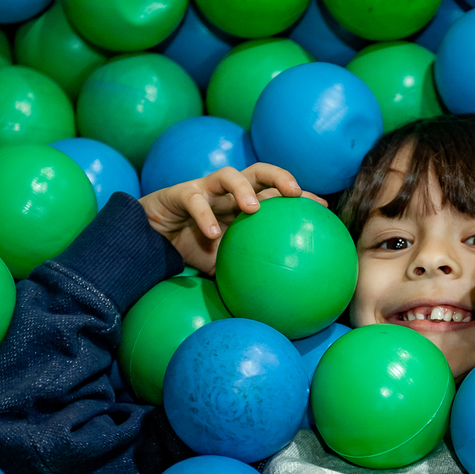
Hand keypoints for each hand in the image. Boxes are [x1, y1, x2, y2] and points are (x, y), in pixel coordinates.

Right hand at [140, 164, 328, 274]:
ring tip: (254, 208)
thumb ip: (249, 274)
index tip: (322, 207)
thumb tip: (278, 302)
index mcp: (243, 204)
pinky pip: (194, 200)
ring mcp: (205, 189)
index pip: (275, 193)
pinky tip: (213, 234)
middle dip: (279, 176)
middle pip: (258, 171)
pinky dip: (204, 215)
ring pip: (228, 174)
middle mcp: (227, 192)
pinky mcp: (180, 193)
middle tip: (294, 193)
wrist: (152, 241)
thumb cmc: (193, 250)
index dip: (300, 196)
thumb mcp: (225, 265)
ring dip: (243, 188)